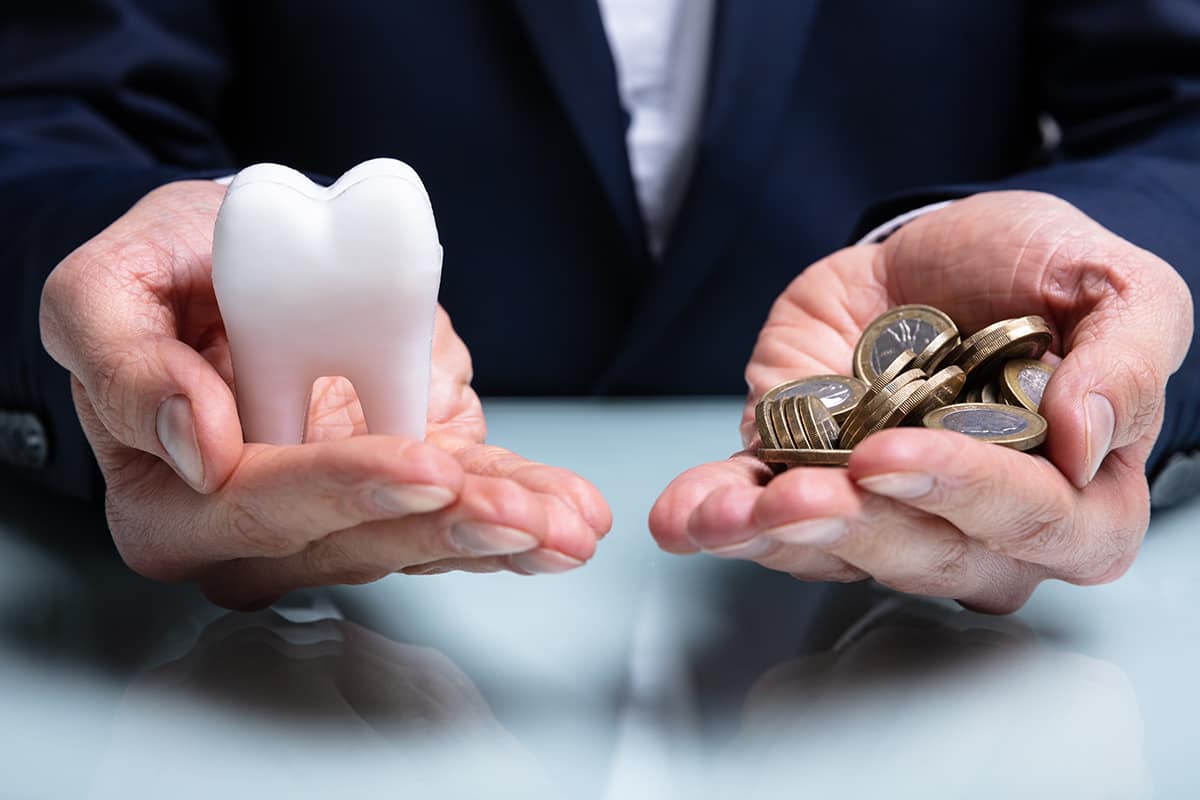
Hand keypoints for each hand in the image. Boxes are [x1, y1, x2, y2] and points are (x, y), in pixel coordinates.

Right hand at [40, 180, 609, 607]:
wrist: (216, 271)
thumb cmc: (160, 281)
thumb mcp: (107, 291)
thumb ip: (125, 364)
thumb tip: (199, 448)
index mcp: (172, 501)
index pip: (260, 506)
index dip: (343, 489)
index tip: (421, 467)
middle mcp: (259, 533)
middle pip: (359, 540)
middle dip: (448, 529)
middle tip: (524, 519)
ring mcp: (337, 516)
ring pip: (423, 535)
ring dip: (504, 533)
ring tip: (569, 525)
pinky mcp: (398, 488)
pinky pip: (460, 504)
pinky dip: (519, 504)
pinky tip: (570, 515)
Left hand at [650, 192, 1192, 611]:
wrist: (936, 246)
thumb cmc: (1035, 271)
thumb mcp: (1115, 285)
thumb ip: (1126, 357)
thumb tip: (1087, 445)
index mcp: (1071, 495)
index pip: (1036, 528)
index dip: (970, 499)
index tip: (900, 452)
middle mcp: (974, 526)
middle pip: (925, 558)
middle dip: (857, 530)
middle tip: (805, 495)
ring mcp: (883, 511)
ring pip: (833, 554)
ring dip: (772, 539)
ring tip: (725, 517)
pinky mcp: (808, 480)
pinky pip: (760, 518)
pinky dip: (714, 517)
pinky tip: (679, 519)